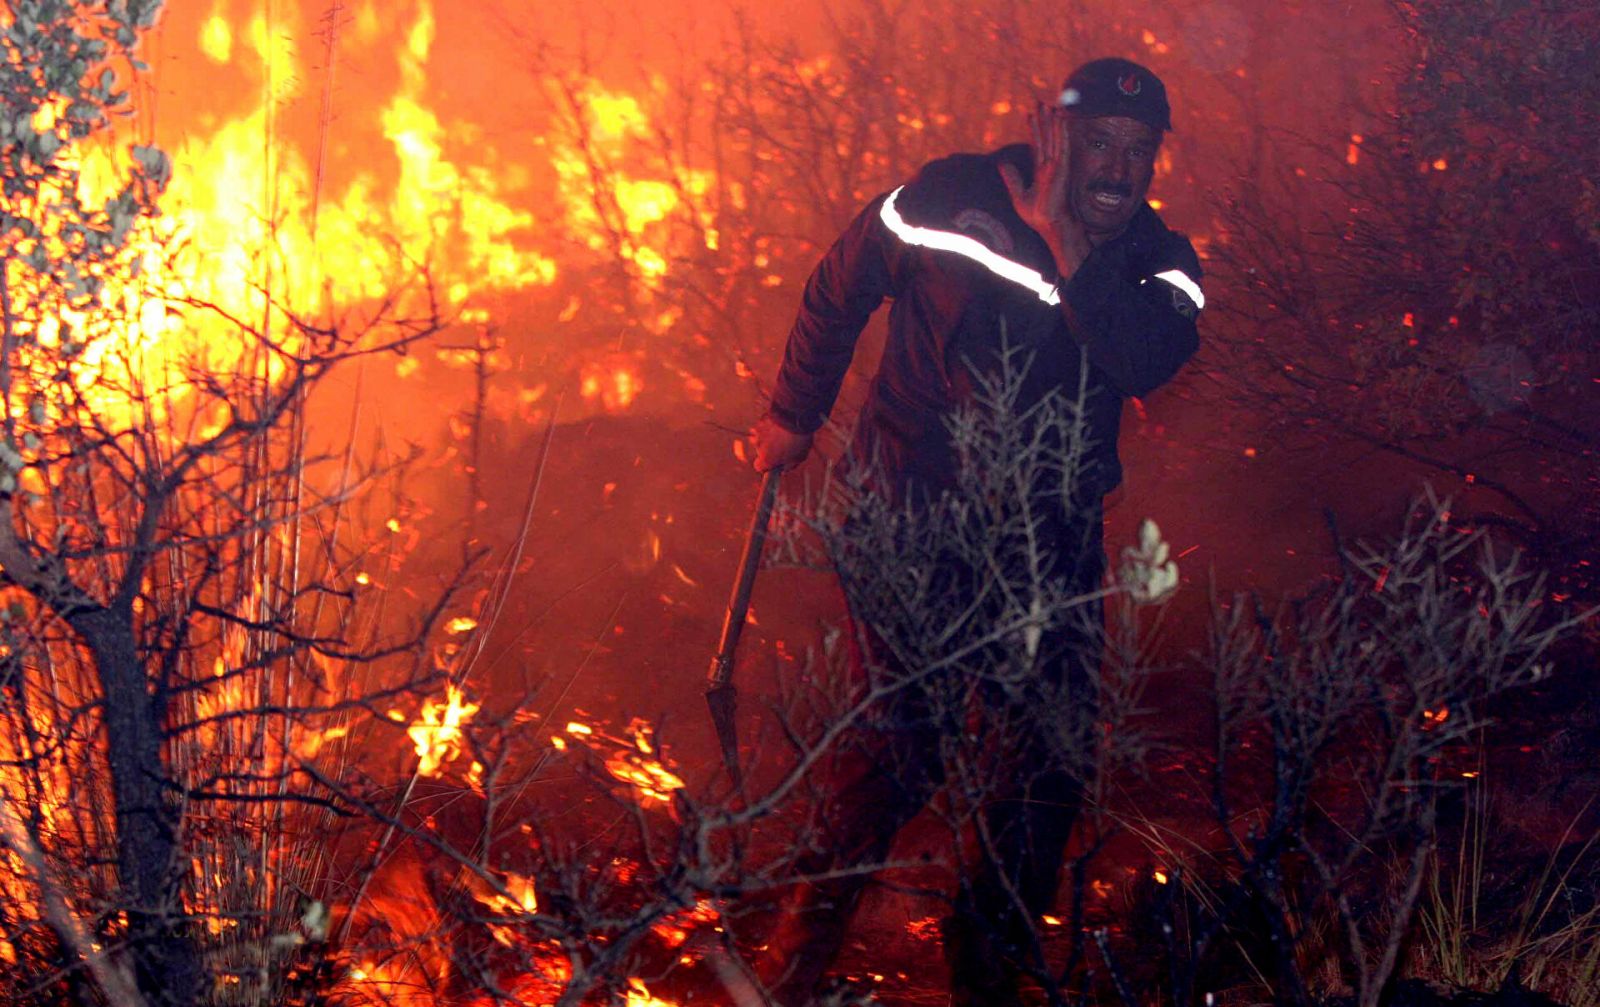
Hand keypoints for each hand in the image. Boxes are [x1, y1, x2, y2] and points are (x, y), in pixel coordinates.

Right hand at [750, 414, 812, 471]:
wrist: (795, 416)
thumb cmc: (798, 440)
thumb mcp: (798, 458)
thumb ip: (789, 466)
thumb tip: (783, 470)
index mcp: (766, 459)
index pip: (758, 467)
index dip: (766, 466)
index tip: (774, 464)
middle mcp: (758, 447)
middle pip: (760, 451)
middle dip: (768, 450)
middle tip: (782, 446)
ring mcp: (758, 432)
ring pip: (761, 437)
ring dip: (768, 437)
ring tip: (781, 433)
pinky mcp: (761, 420)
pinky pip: (763, 426)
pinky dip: (769, 426)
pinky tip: (780, 424)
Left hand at [999, 102, 1090, 276]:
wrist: (1048, 225)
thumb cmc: (1037, 215)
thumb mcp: (1018, 195)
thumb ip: (1012, 178)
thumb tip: (1003, 164)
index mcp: (1040, 171)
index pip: (1036, 145)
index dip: (1034, 129)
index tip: (1030, 114)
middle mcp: (1050, 166)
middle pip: (1046, 137)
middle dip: (1044, 120)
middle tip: (1041, 102)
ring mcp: (1057, 166)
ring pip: (1054, 138)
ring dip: (1053, 121)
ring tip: (1051, 105)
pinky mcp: (1061, 168)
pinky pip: (1061, 145)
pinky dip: (1062, 131)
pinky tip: (1062, 119)